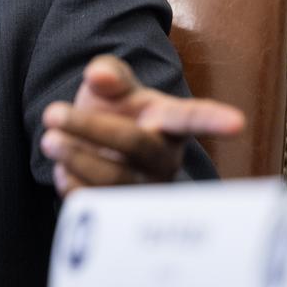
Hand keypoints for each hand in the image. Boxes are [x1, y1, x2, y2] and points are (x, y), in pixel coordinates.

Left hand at [40, 55, 244, 196]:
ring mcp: (147, 189)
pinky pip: (98, 206)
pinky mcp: (124, 215)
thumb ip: (107, 71)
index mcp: (168, 121)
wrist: (92, 145)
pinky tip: (62, 169)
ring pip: (116, 180)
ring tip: (49, 139)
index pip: (192, 117)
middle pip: (135, 145)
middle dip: (89, 127)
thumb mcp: (109, 82)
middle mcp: (164, 158)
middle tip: (51, 112)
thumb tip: (98, 75)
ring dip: (76, 158)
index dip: (214, 119)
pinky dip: (72, 185)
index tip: (237, 122)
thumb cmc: (111, 109)